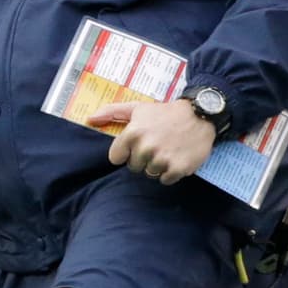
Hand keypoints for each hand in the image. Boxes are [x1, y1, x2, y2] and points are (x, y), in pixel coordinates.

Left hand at [87, 99, 215, 183]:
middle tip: (156, 144)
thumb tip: (89, 119)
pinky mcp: (178, 169)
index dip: (126, 152)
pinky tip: (176, 157)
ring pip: (149, 174)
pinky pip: (165, 180)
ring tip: (167, 149)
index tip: (137, 144)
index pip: (116, 157)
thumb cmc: (164, 113)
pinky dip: (170, 171)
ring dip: (156, 165)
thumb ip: (111, 112)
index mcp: (133, 133)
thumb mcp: (137, 108)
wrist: (199, 115)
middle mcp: (146, 147)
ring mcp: (162, 159)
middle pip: (134, 167)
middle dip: (143, 158)